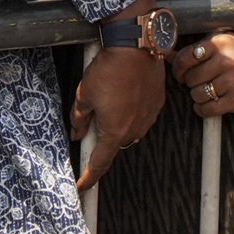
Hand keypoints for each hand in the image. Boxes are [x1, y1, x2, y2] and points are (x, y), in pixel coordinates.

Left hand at [72, 43, 166, 187]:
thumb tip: (77, 133)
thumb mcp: (84, 95)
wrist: (136, 46)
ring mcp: (149, 116)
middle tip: (92, 122)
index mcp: (115, 132)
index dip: (89, 178)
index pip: (99, 164)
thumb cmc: (110, 69)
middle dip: (103, 138)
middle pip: (115, 145)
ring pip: (130, 130)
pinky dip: (131, 111)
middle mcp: (135, 129)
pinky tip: (124, 94)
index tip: (82, 187)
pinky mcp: (157, 102)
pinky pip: (142, 115)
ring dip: (118, 123)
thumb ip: (79, 119)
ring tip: (109, 100)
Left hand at [172, 30, 233, 118]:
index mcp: (219, 43)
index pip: (185, 58)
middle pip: (190, 78)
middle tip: (198, 81)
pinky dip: (202, 109)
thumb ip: (194, 50)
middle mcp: (226, 61)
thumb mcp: (220, 44)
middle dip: (189, 82)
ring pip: (197, 94)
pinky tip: (206, 104)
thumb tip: (168, 56)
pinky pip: (208, 109)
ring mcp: (232, 82)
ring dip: (197, 96)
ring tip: (205, 91)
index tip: (181, 72)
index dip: (178, 68)